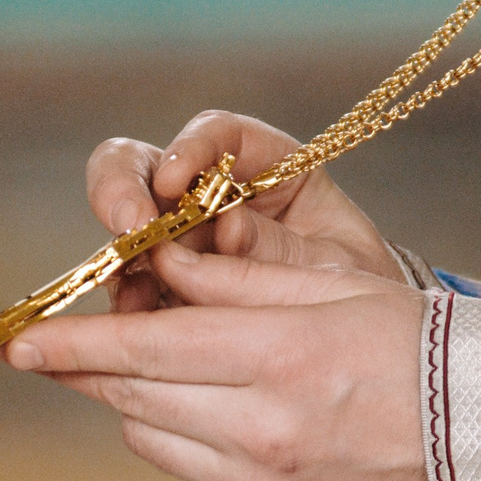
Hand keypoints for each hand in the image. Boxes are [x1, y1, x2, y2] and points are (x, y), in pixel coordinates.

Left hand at [7, 241, 431, 480]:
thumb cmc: (422, 348)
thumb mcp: (337, 289)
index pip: (145, 350)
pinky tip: (217, 412)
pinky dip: (188, 439)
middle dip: (85, 372)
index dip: (73, 346)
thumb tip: (159, 270)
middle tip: (45, 350)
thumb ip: (238, 280)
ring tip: (140, 370)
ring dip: (134, 403)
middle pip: (134, 399)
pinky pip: (196, 473)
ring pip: (153, 440)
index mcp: (280, 359)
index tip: (21, 341)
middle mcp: (263, 431)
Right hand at [86, 111, 402, 313]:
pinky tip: (131, 326)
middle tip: (128, 226)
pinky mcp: (161, 287)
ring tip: (133, 294)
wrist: (362, 346)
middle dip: (122, 189)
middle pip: (142, 165)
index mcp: (266, 166)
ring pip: (122, 228)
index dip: (190, 148)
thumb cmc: (356, 288)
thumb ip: (283, 247)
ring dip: (119, 258)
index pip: (218, 134)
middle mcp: (209, 195)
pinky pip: (128, 287)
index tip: (175, 180)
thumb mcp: (338, 266)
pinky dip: (125, 303)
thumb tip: (227, 229)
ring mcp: (178, 241)